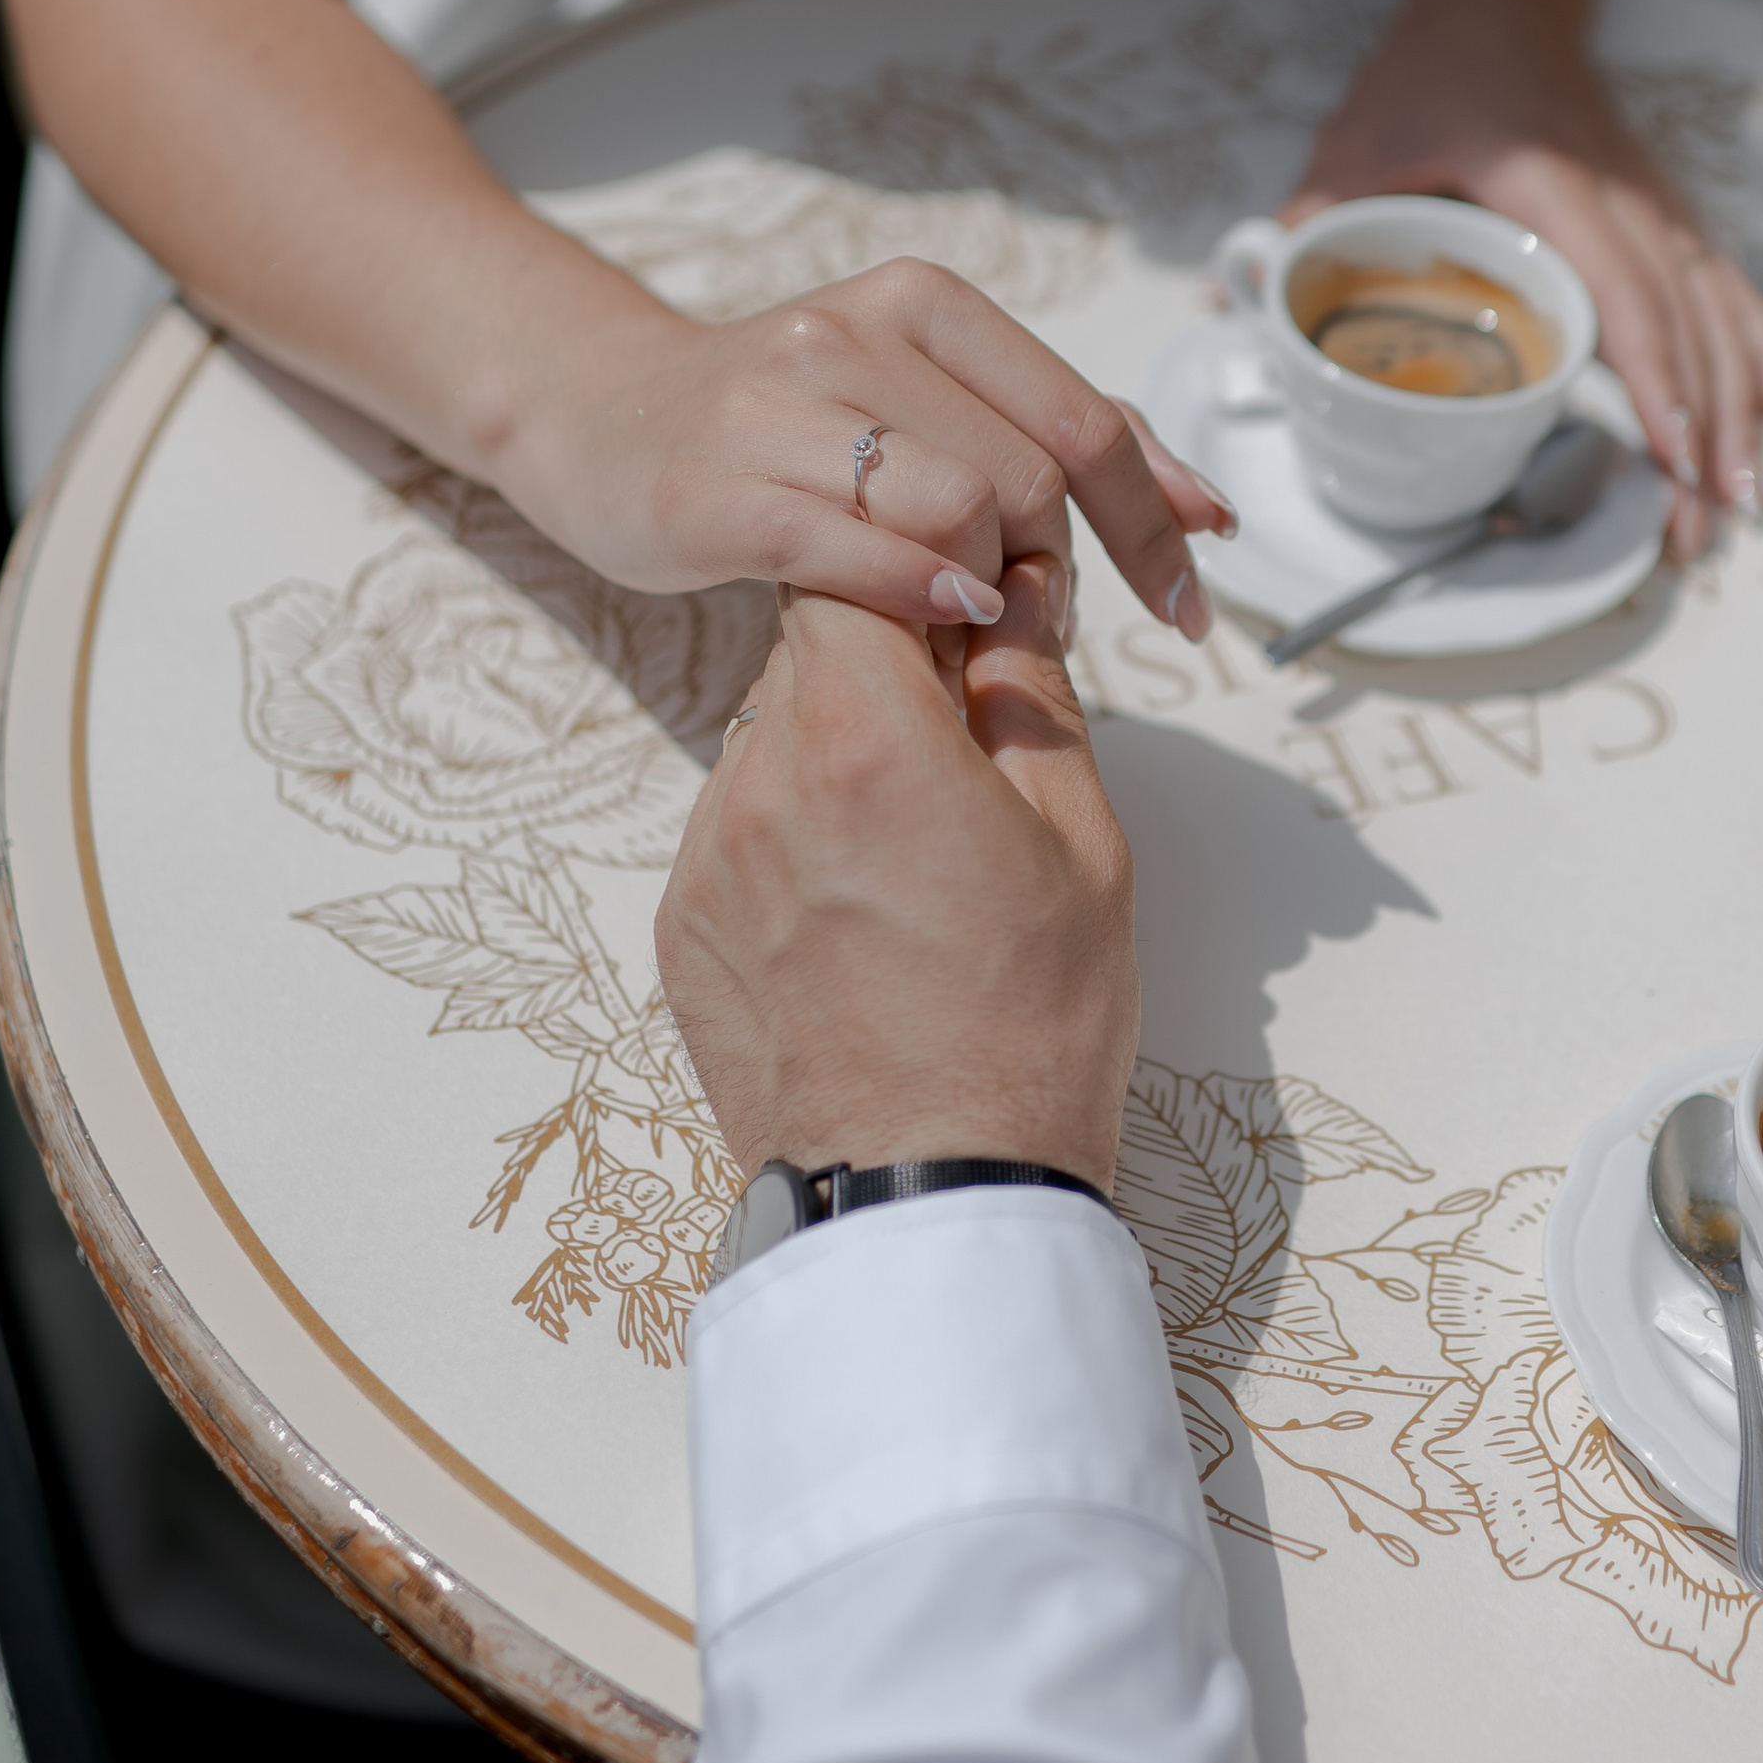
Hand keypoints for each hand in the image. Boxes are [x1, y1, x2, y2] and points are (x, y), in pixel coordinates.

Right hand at [509, 258, 1229, 632]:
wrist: (598, 414)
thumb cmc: (783, 424)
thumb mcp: (921, 395)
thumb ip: (1053, 433)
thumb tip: (1205, 507)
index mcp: (924, 304)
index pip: (1085, 422)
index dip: (1153, 522)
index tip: (1190, 600)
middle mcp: (855, 332)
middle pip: (1029, 480)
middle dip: (1060, 570)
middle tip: (1036, 622)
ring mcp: (779, 404)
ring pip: (958, 510)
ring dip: (990, 590)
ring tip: (968, 621)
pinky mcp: (714, 486)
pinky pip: (852, 551)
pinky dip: (917, 596)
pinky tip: (939, 621)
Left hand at [655, 558, 1138, 1192]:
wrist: (933, 1193)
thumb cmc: (1028, 1030)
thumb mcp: (1079, 841)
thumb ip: (1032, 695)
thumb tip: (1017, 597)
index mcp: (867, 740)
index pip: (851, 569)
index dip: (913, 572)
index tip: (967, 608)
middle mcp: (763, 783)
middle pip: (805, 646)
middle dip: (884, 662)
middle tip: (964, 731)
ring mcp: (710, 860)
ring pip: (769, 737)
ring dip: (837, 750)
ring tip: (917, 845)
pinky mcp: (683, 928)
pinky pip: (737, 830)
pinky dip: (796, 835)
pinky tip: (867, 908)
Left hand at [1289, 0, 1762, 560]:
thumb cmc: (1431, 68)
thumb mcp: (1358, 138)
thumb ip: (1310, 220)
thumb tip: (1238, 302)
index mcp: (1550, 180)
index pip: (1618, 291)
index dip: (1651, 377)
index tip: (1673, 456)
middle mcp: (1623, 193)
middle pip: (1683, 321)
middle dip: (1704, 428)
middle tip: (1704, 526)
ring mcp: (1658, 202)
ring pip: (1718, 312)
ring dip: (1742, 407)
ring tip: (1745, 500)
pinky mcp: (1670, 211)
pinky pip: (1730, 288)